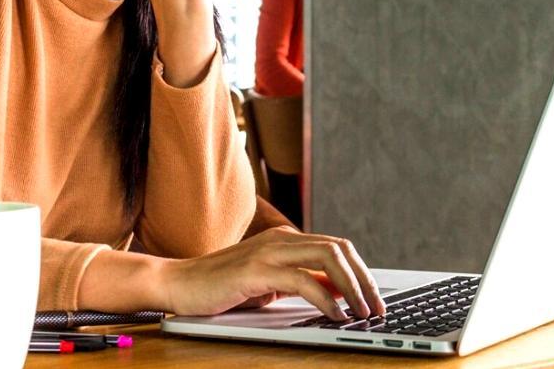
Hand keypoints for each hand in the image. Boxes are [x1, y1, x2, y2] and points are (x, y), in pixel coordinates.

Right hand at [163, 226, 385, 321]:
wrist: (178, 283)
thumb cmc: (219, 287)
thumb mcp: (267, 285)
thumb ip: (299, 283)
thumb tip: (336, 294)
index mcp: (285, 239)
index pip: (337, 247)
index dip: (360, 272)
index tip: (373, 297)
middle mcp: (281, 238)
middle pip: (339, 249)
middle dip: (364, 279)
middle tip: (376, 307)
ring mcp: (269, 251)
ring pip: (328, 258)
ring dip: (352, 288)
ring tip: (361, 312)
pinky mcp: (256, 270)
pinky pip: (303, 280)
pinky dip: (325, 300)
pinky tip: (334, 315)